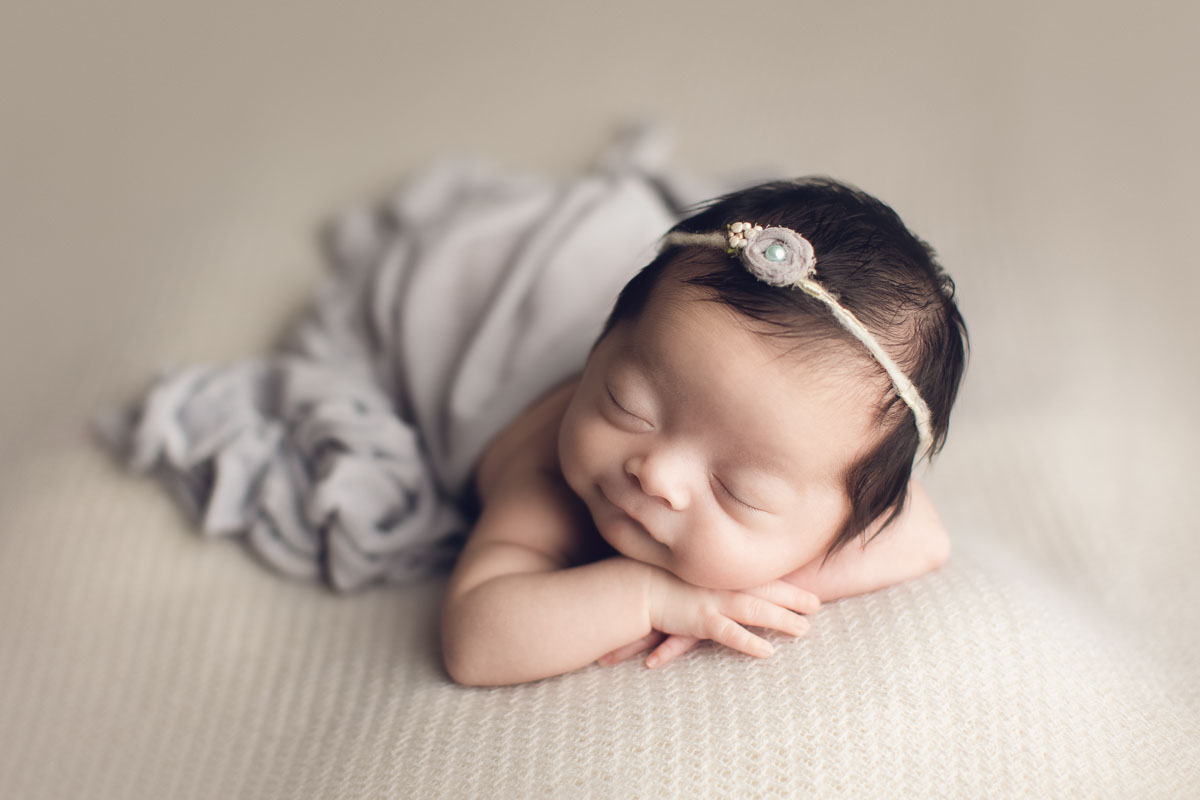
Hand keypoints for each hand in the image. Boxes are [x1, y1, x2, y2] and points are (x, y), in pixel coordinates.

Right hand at [642, 567, 819, 661]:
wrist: (639, 586)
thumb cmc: (665, 580)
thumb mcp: (695, 574)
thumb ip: (717, 579)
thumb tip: (735, 585)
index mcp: (724, 575)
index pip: (764, 579)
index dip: (789, 586)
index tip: (812, 593)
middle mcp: (723, 586)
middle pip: (766, 591)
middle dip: (793, 598)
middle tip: (817, 607)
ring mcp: (714, 602)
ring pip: (755, 610)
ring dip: (781, 619)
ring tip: (803, 630)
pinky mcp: (701, 621)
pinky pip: (730, 633)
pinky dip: (749, 642)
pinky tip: (767, 652)